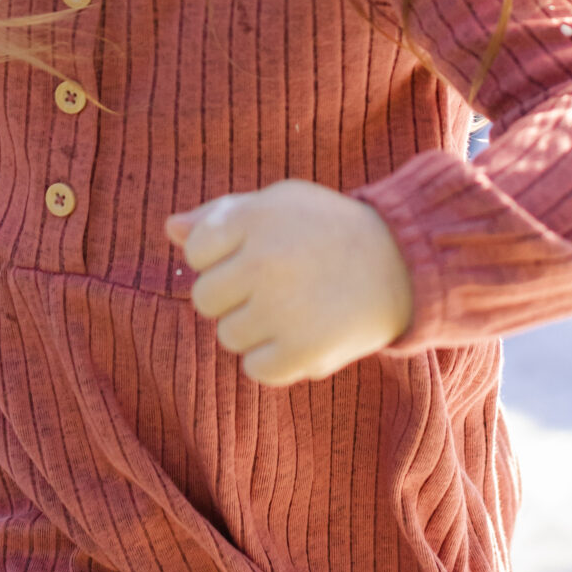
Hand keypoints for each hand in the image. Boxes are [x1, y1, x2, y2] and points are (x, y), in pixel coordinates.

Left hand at [167, 180, 412, 386]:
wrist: (401, 265)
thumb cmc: (327, 229)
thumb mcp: (279, 203)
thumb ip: (221, 214)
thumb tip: (170, 228)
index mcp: (254, 218)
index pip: (196, 251)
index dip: (220, 257)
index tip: (253, 254)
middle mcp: (263, 262)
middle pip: (204, 299)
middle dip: (231, 296)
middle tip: (272, 286)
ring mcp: (282, 309)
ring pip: (228, 336)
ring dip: (254, 328)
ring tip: (293, 307)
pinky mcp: (302, 352)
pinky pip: (255, 368)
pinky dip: (274, 359)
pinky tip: (301, 333)